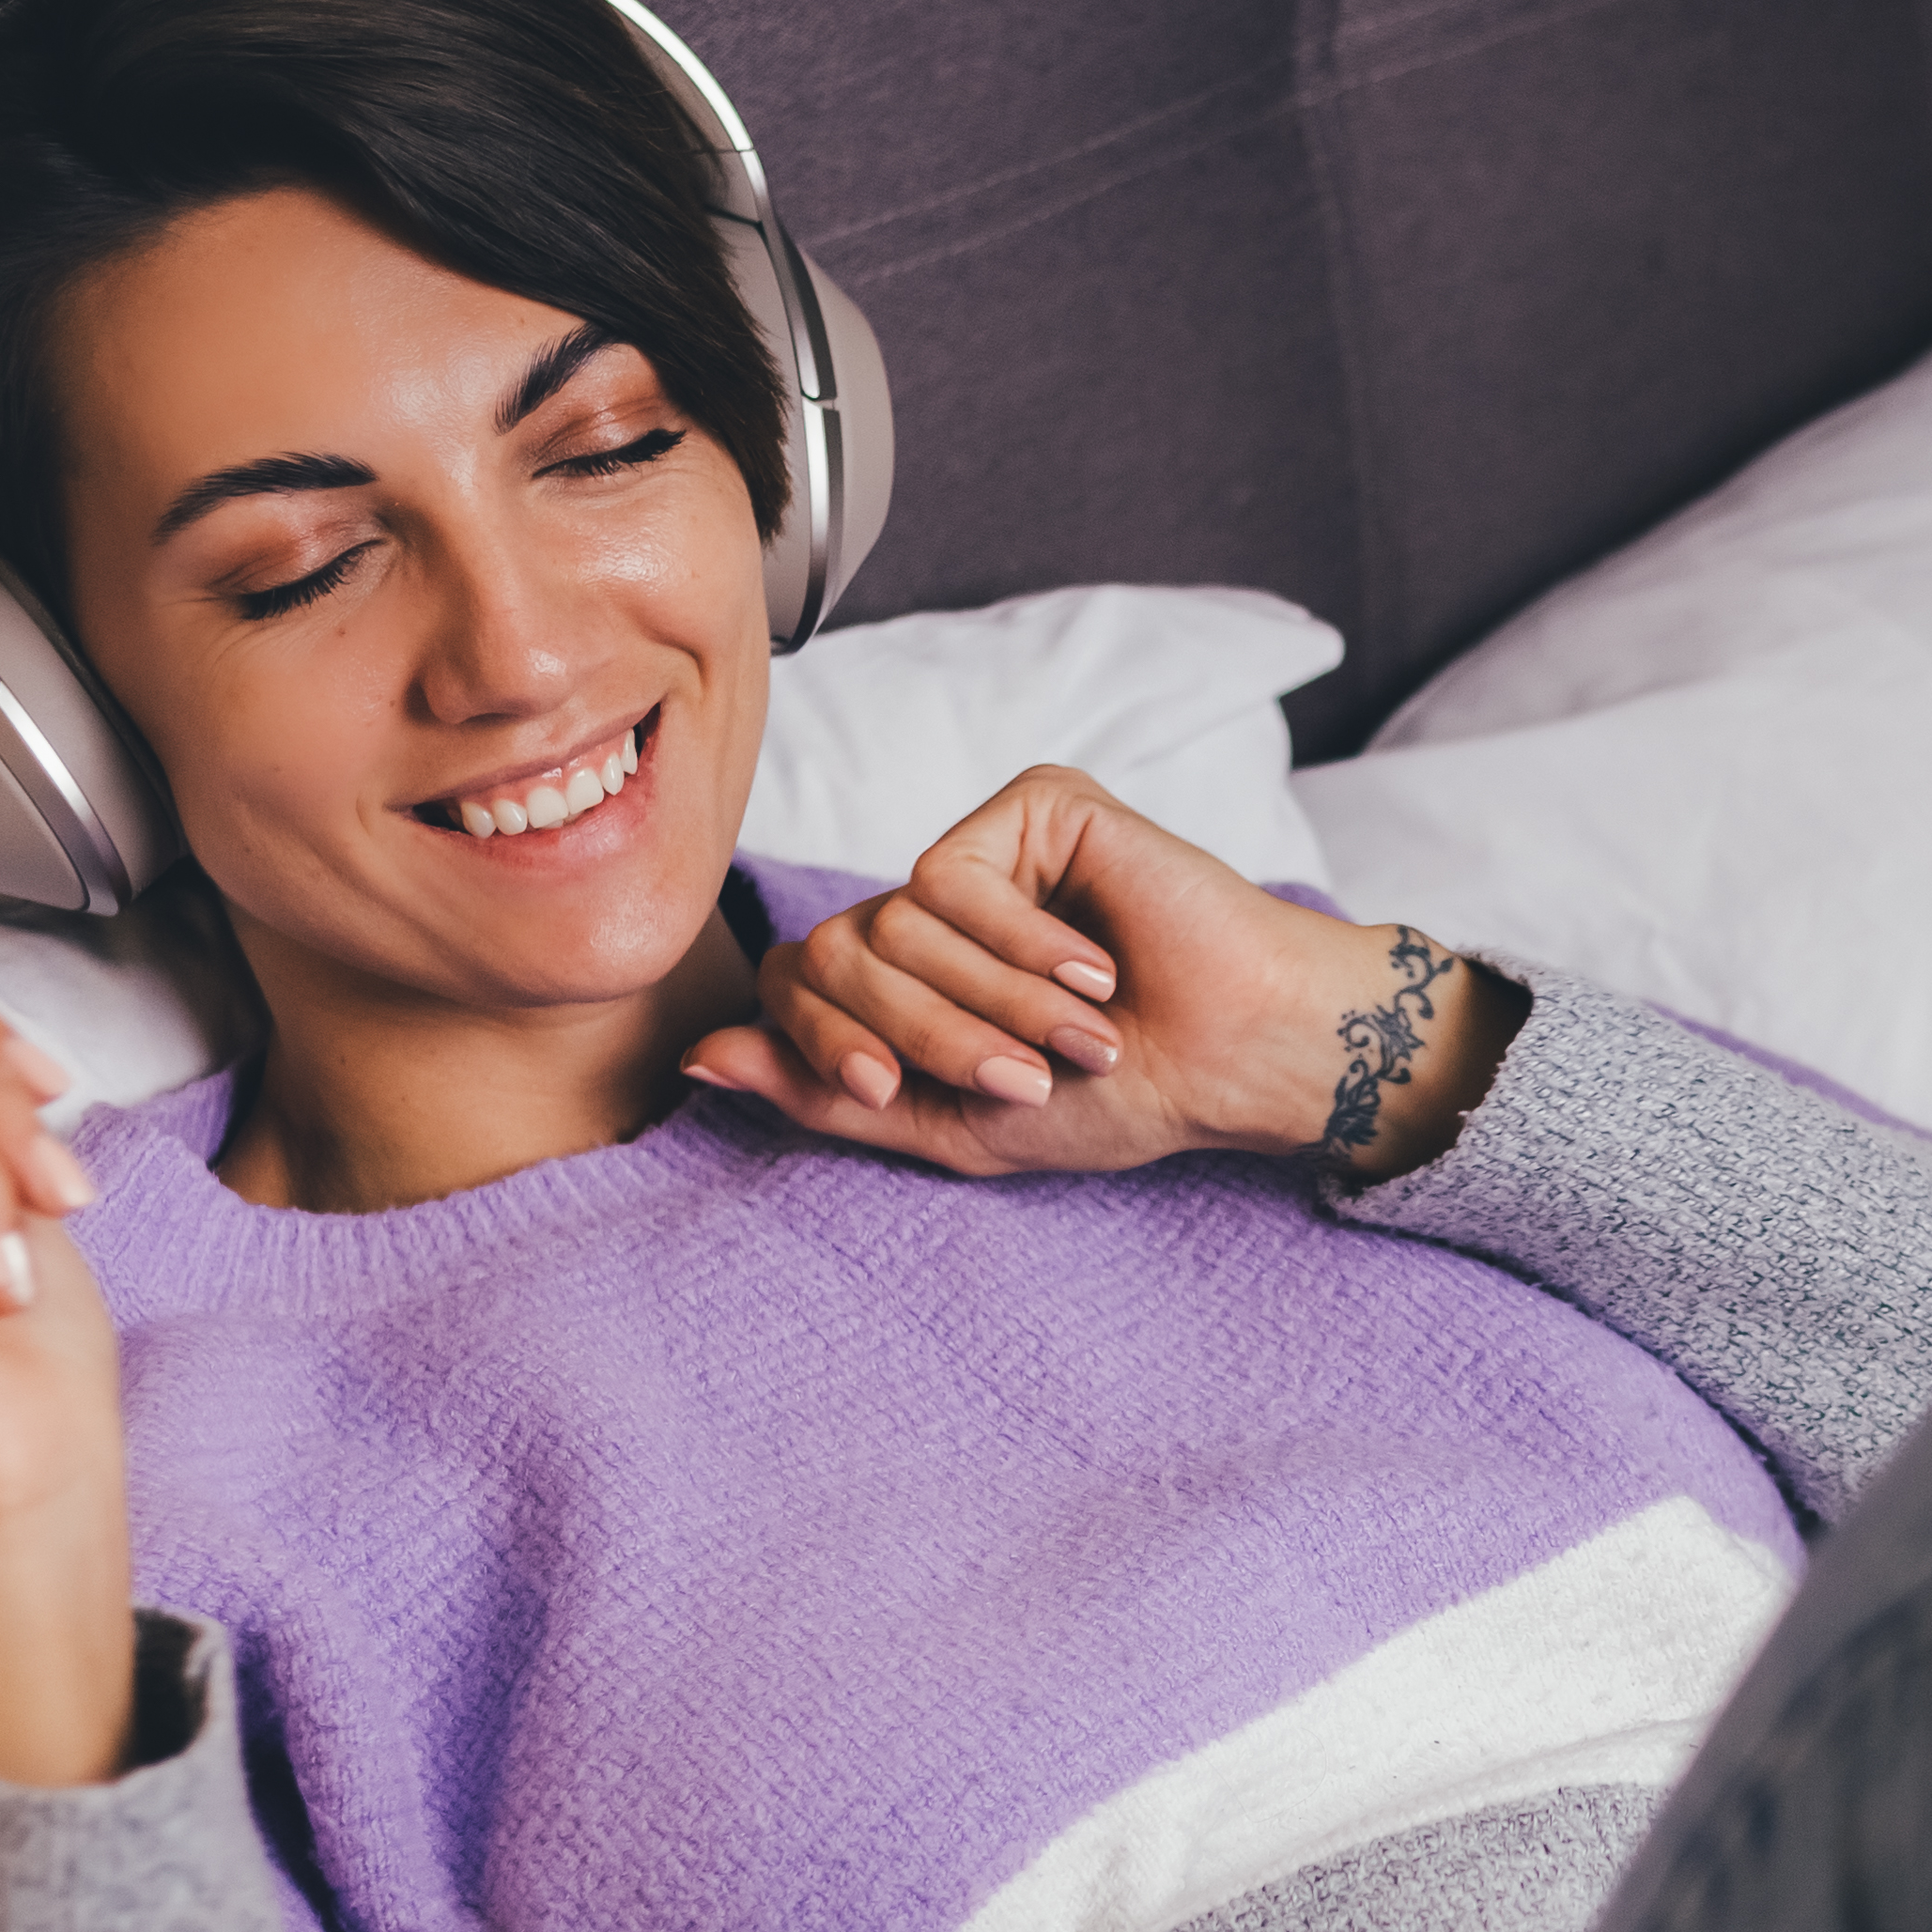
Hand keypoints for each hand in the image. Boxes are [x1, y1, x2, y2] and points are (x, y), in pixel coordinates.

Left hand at [683, 765, 1521, 1181]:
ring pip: (894, 925)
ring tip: (1079, 1034)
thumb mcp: (952, 1124)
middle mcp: (936, 902)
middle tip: (1025, 1079)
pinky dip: (1017, 946)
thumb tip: (695, 1059)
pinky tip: (1093, 968)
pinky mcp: (1033, 807)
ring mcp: (983, 848)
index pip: (801, 985)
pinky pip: (953, 879)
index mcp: (912, 975)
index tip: (885, 1092)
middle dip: (924, 1036)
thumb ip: (825, 1094)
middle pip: (838, 955)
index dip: (823, 1043)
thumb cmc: (1117, 1099)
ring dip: (988, 1004)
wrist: (1236, 1056)